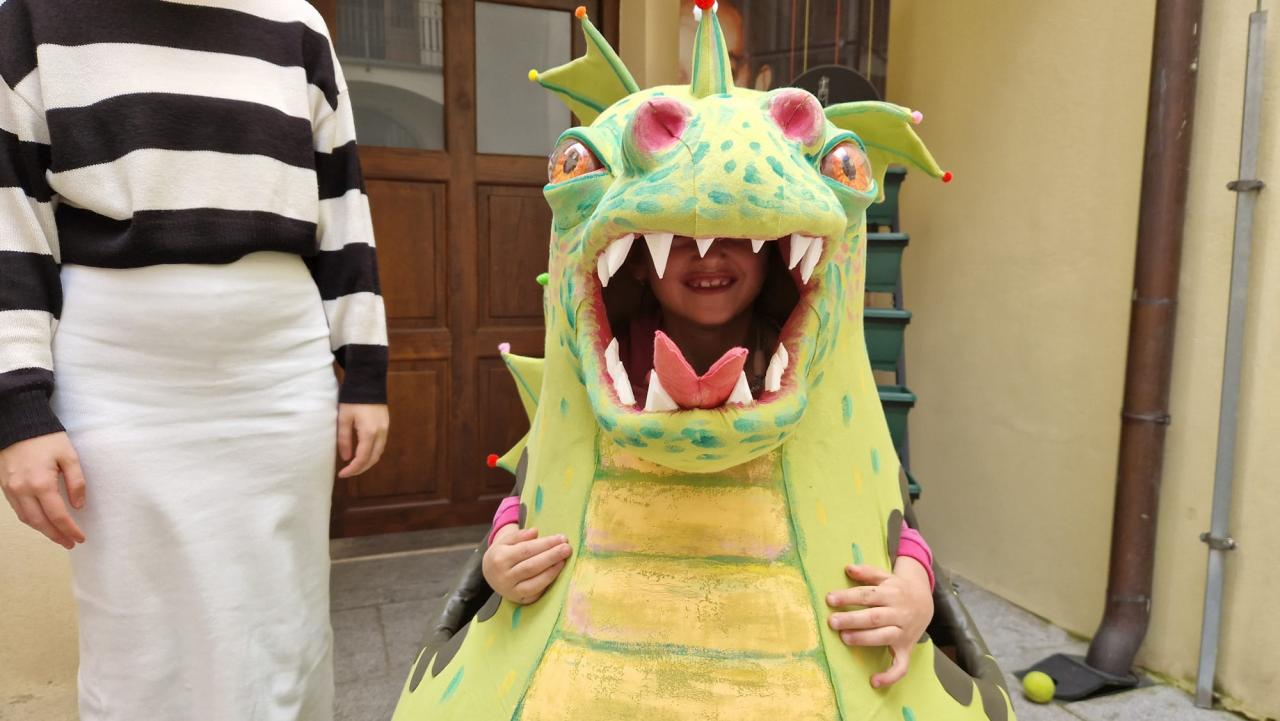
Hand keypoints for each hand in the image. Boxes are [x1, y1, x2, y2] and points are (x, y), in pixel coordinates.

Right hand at [0, 432, 86, 548]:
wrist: (19, 425)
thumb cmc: (47, 438)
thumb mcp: (69, 456)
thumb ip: (76, 482)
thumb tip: (78, 506)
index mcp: (41, 483)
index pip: (57, 515)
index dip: (69, 529)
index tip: (80, 538)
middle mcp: (22, 490)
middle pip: (40, 522)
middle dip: (56, 536)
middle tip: (70, 543)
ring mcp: (11, 489)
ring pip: (26, 519)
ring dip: (43, 531)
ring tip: (59, 536)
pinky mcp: (4, 486)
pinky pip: (18, 510)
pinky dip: (31, 520)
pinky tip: (42, 522)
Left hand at [337, 403, 388, 477]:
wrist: (368, 382)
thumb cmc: (353, 399)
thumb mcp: (343, 418)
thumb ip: (344, 439)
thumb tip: (346, 458)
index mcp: (369, 433)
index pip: (362, 459)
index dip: (352, 470)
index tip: (342, 474)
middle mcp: (381, 433)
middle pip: (373, 459)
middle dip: (360, 469)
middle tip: (347, 473)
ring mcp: (385, 429)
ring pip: (378, 453)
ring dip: (367, 462)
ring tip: (354, 465)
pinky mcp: (386, 425)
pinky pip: (381, 445)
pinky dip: (372, 453)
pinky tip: (362, 452)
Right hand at [482, 524, 571, 604]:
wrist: (489, 573)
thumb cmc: (502, 553)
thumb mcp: (505, 541)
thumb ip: (520, 535)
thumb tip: (535, 532)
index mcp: (499, 559)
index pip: (526, 550)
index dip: (546, 544)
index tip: (561, 538)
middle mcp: (504, 577)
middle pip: (532, 566)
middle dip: (552, 557)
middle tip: (568, 548)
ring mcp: (511, 591)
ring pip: (534, 583)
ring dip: (552, 571)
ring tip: (564, 560)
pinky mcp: (519, 600)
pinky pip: (536, 593)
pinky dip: (547, 583)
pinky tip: (556, 572)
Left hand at [826, 559, 934, 687]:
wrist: (925, 601)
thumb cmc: (897, 589)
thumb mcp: (886, 576)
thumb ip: (867, 572)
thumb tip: (848, 568)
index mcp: (891, 593)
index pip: (867, 595)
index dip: (849, 597)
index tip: (830, 599)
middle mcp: (898, 613)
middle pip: (875, 617)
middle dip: (853, 619)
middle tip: (833, 621)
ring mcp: (903, 632)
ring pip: (885, 637)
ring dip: (865, 639)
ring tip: (844, 638)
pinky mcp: (906, 648)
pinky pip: (901, 665)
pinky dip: (890, 675)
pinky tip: (874, 681)